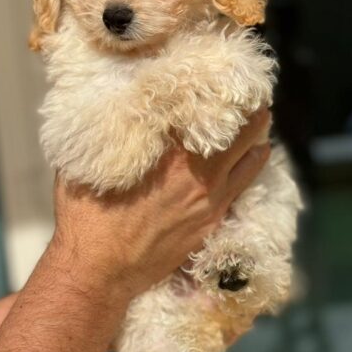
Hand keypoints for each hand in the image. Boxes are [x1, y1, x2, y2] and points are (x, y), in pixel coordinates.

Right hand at [51, 108, 270, 305]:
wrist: (100, 272)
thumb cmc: (87, 216)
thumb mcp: (89, 163)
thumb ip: (106, 134)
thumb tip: (109, 107)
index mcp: (169, 155)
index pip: (206, 114)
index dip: (221, 94)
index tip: (228, 79)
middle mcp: (197, 175)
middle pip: (240, 134)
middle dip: (250, 112)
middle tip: (256, 94)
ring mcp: (209, 201)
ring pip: (248, 160)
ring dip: (258, 138)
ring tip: (263, 119)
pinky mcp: (211, 222)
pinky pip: (242, 188)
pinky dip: (252, 166)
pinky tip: (258, 157)